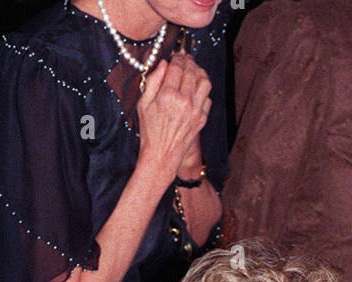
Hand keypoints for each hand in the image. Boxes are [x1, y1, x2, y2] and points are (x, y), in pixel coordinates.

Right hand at [136, 52, 212, 186]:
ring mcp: (195, 111)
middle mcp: (184, 102)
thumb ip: (153, 81)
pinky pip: (208, 98)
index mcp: (168, 95)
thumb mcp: (143, 103)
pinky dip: (203, 90)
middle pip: (192, 71)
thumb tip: (164, 64)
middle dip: (189, 61)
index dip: (177, 57)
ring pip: (205, 82)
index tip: (176, 55)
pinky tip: (196, 89)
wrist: (162, 156)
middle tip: (185, 58)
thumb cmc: (150, 131)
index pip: (177, 67)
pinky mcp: (202, 119)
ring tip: (193, 70)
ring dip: (200, 72)